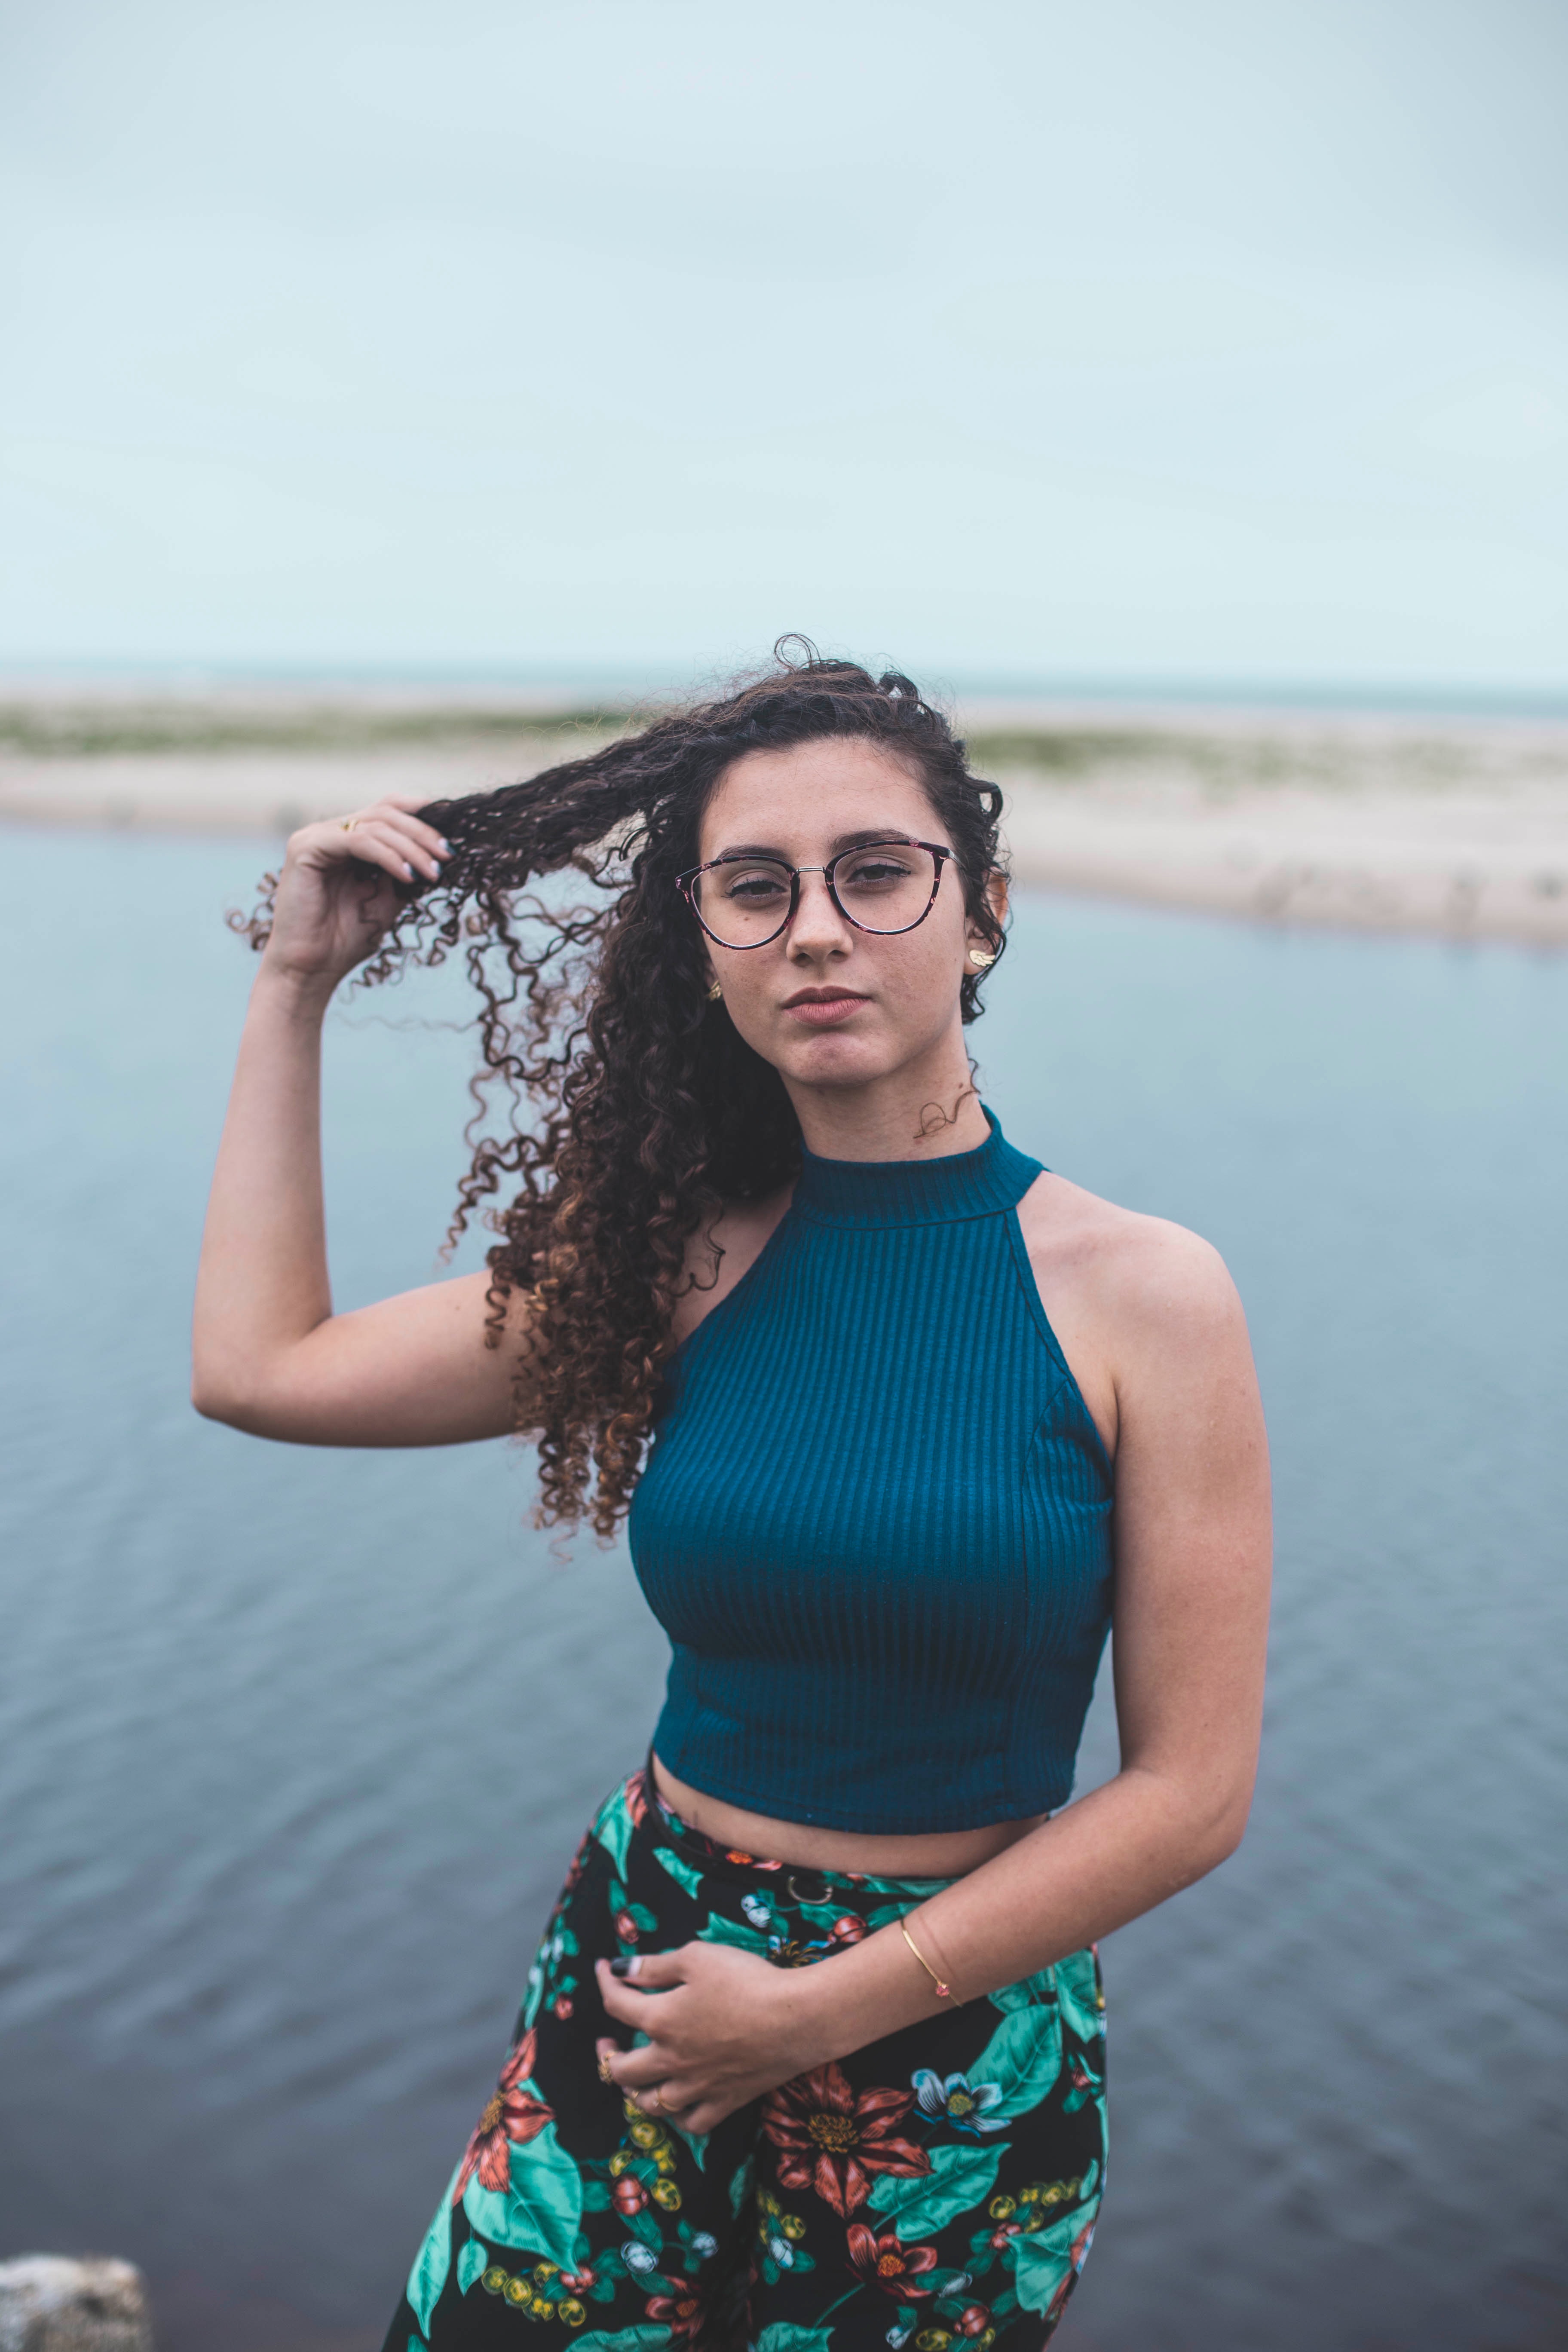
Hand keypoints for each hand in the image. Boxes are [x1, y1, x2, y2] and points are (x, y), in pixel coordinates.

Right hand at [260, 795, 448, 991]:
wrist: (311, 969)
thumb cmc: (345, 939)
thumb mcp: (388, 899)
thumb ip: (407, 872)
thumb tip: (442, 854)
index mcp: (347, 840)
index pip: (388, 811)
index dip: (422, 818)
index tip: (451, 842)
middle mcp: (329, 832)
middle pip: (385, 812)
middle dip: (422, 833)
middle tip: (447, 855)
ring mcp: (315, 837)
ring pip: (375, 825)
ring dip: (411, 847)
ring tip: (433, 871)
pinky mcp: (305, 848)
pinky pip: (357, 841)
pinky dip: (388, 856)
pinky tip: (408, 875)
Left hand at [595, 1944, 826, 2134]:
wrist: (796, 2019)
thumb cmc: (747, 1981)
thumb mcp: (697, 1958)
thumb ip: (655, 1966)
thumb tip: (621, 1970)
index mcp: (661, 2021)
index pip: (618, 2004)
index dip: (606, 1982)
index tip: (604, 1969)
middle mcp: (671, 2060)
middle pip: (622, 2070)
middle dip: (607, 2055)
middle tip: (606, 2042)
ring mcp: (697, 2087)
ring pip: (651, 2104)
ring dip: (634, 2092)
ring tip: (633, 2079)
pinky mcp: (725, 2102)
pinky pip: (692, 2123)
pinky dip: (679, 2116)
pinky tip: (679, 2104)